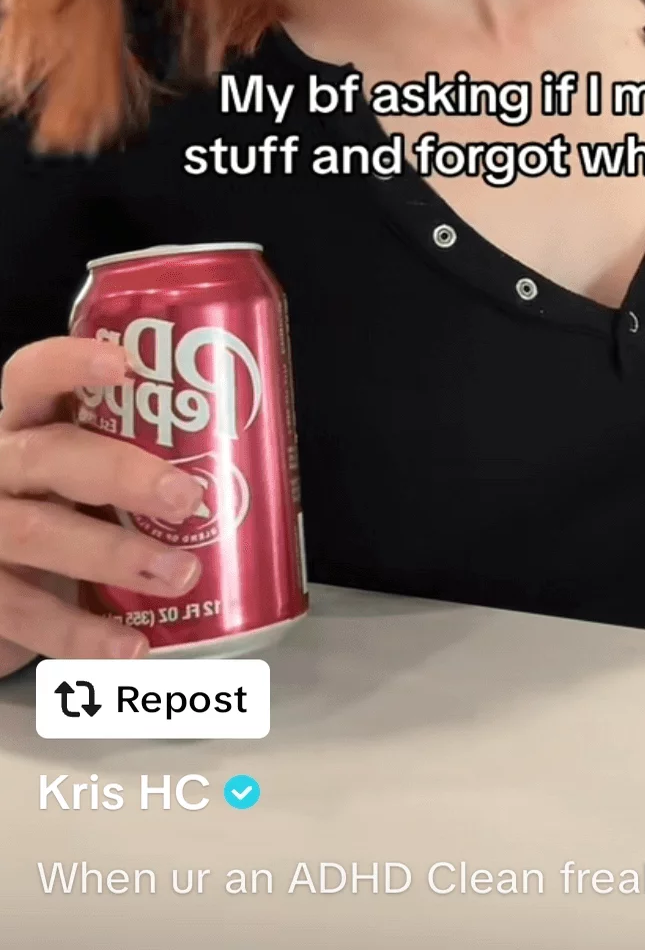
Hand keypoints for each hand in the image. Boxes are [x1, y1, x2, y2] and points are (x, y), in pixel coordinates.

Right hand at [0, 336, 203, 678]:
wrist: (0, 586)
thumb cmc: (64, 509)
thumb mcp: (85, 468)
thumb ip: (137, 453)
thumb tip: (254, 452)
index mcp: (27, 424)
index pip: (31, 376)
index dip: (70, 364)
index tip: (126, 366)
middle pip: (48, 455)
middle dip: (120, 473)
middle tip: (186, 495)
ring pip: (39, 533)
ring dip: (116, 555)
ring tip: (181, 573)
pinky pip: (27, 614)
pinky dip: (85, 635)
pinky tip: (133, 646)